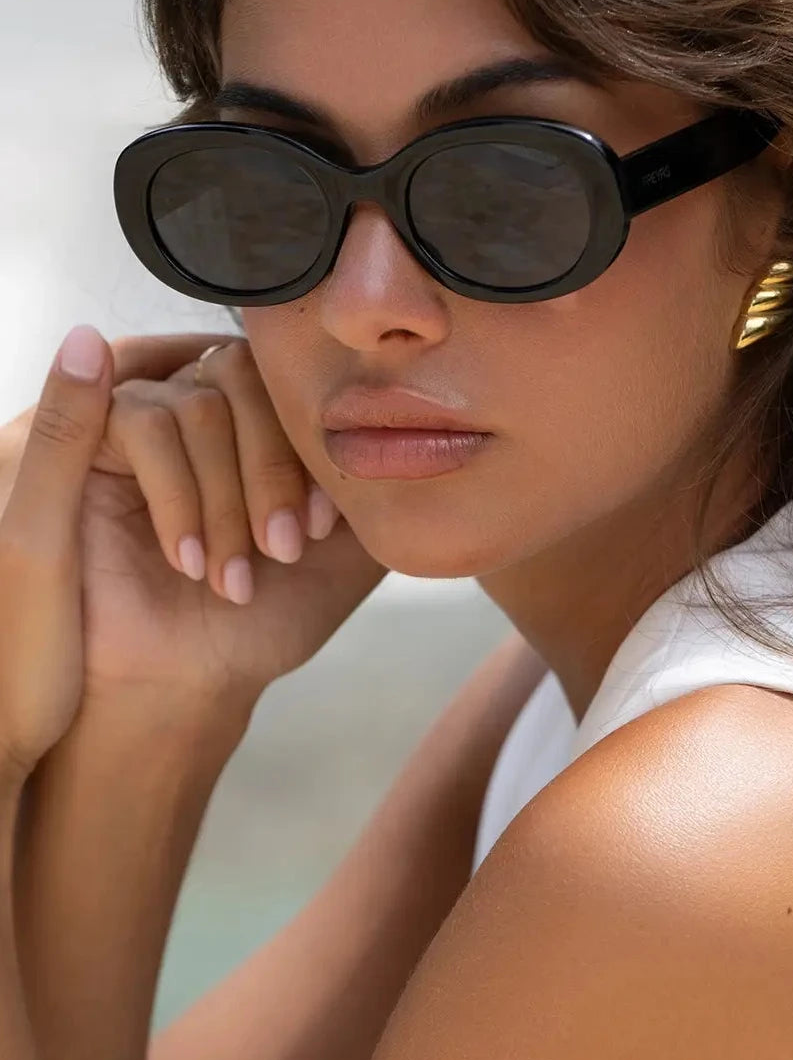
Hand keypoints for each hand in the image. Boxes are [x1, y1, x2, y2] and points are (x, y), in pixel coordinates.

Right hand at [0, 330, 387, 724]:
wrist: (189, 682)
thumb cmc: (262, 620)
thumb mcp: (346, 556)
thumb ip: (385, 497)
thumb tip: (434, 449)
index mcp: (264, 421)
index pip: (297, 387)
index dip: (313, 452)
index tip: (322, 530)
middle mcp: (206, 404)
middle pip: (248, 377)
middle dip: (273, 468)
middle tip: (284, 549)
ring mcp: (147, 415)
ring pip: (200, 404)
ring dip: (227, 498)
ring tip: (235, 576)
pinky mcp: (92, 437)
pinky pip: (141, 423)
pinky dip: (178, 495)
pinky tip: (190, 561)